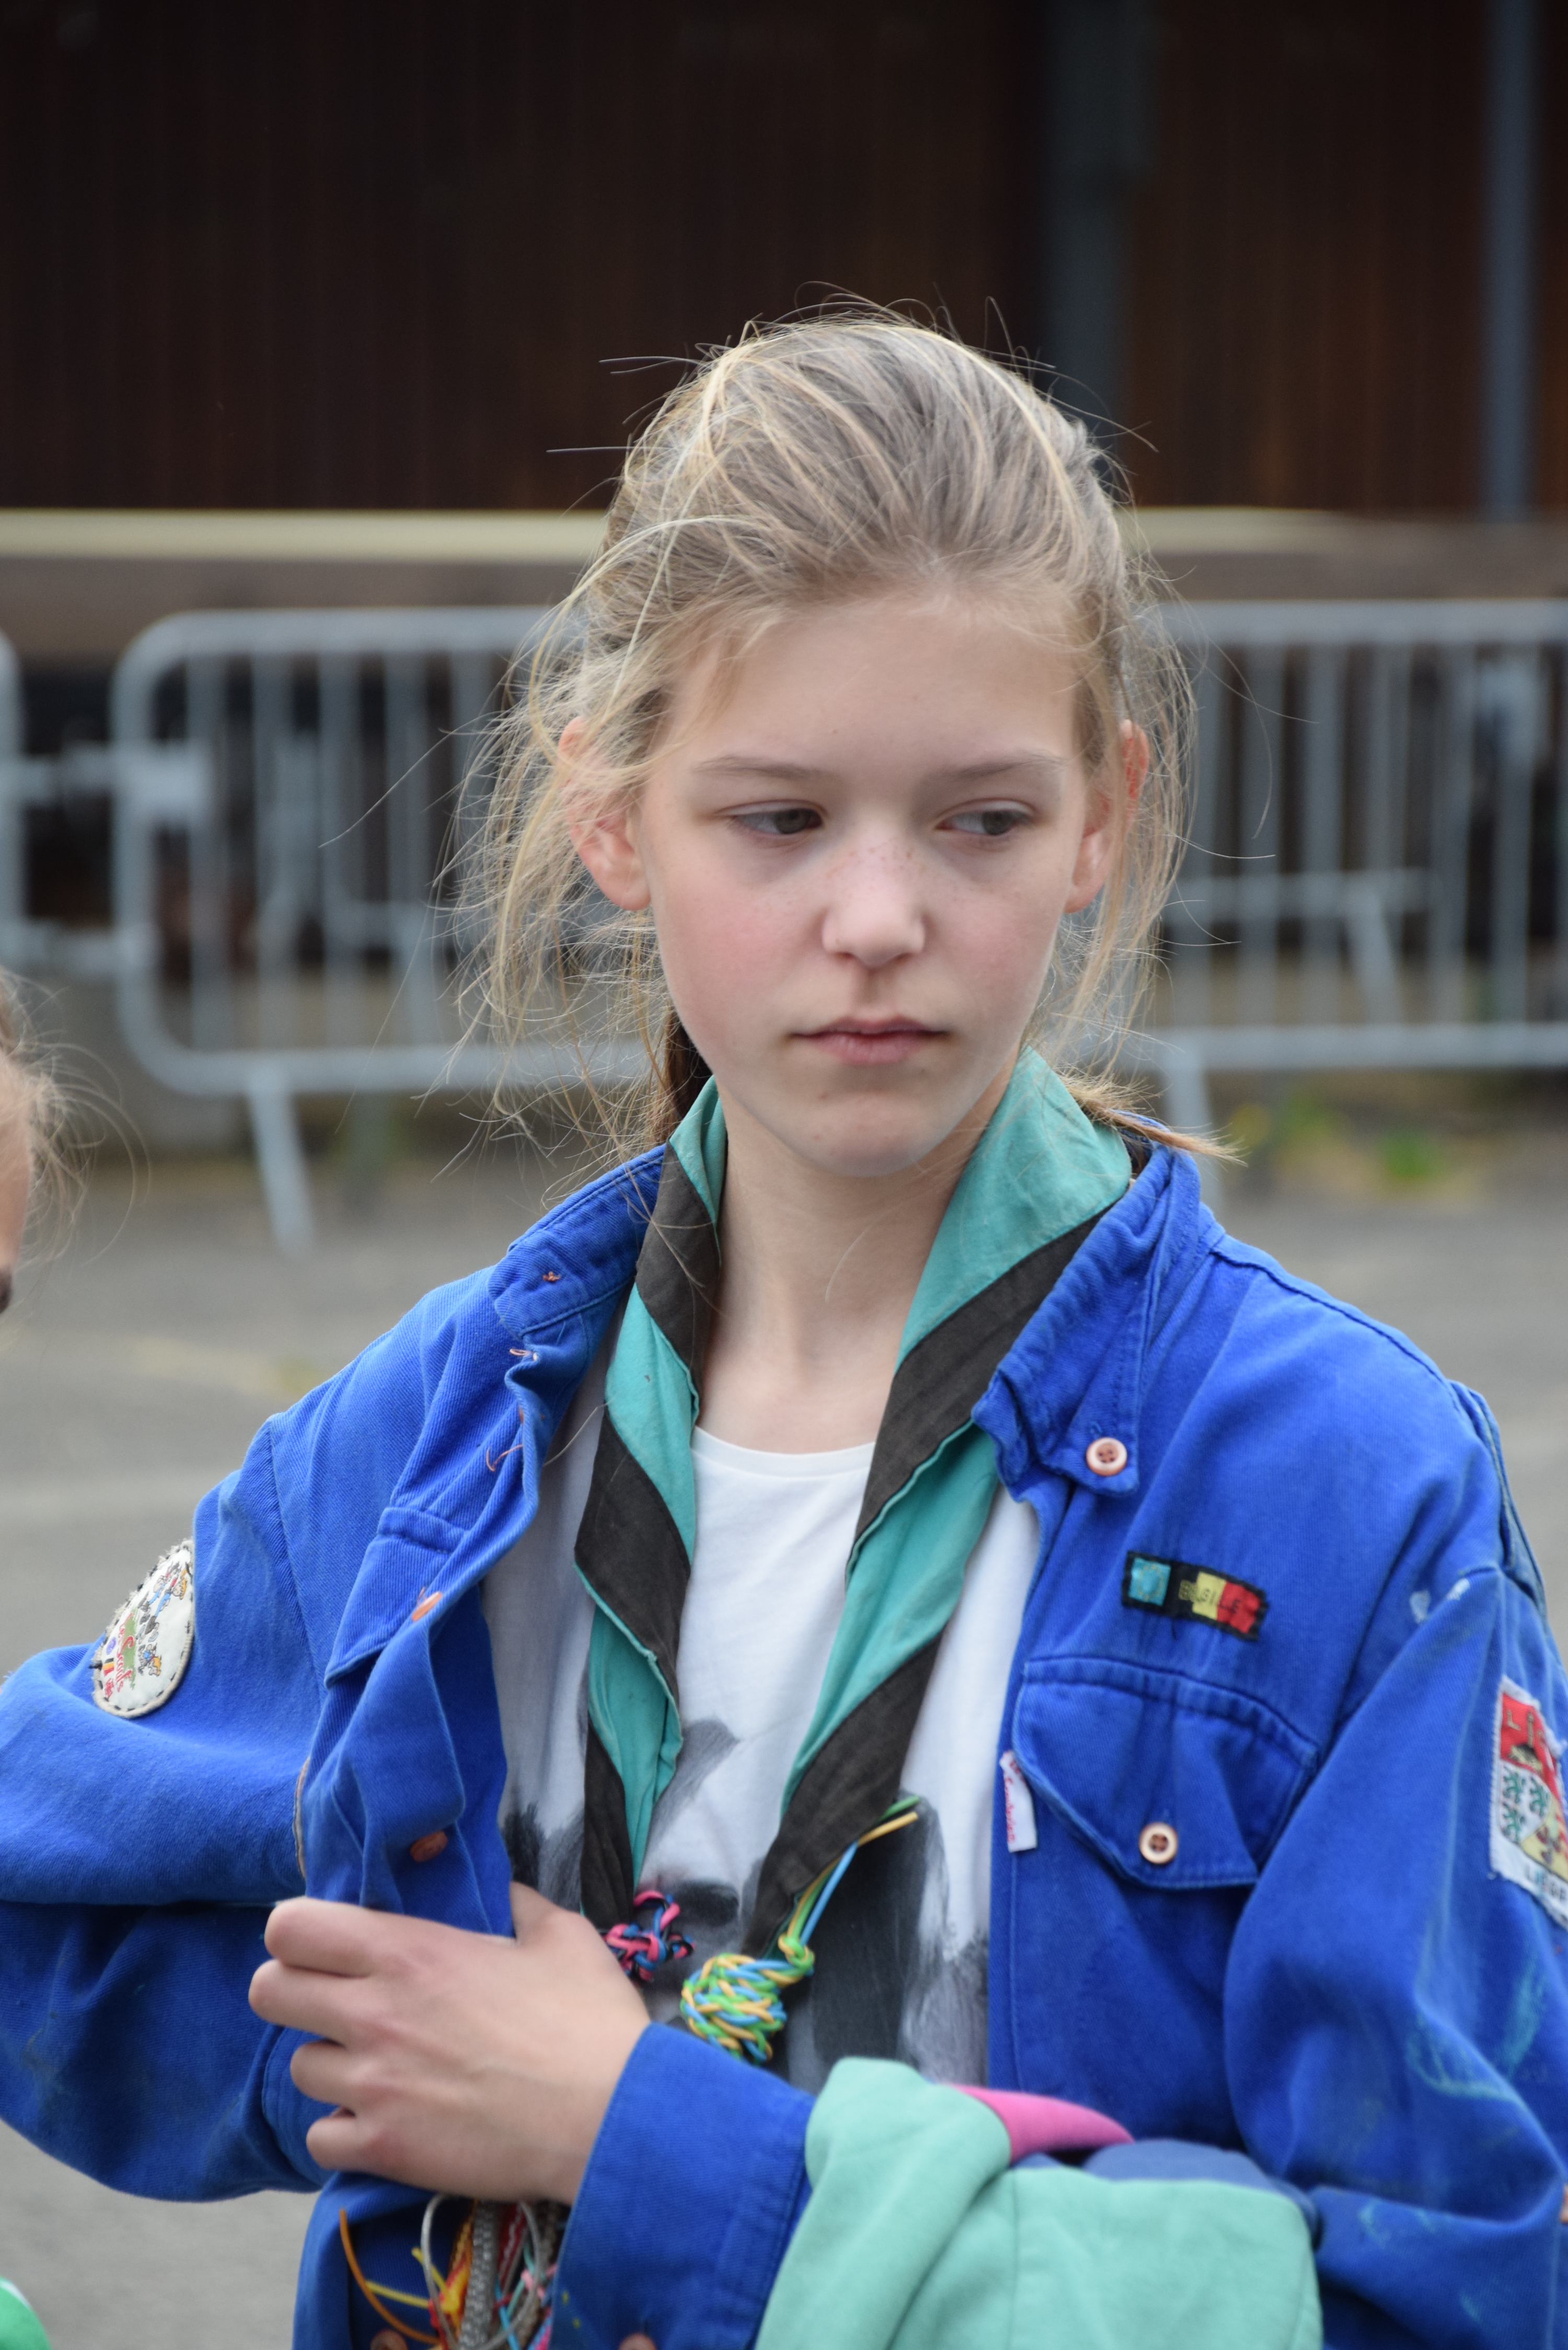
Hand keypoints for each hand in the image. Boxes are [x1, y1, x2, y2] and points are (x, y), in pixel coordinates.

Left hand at [249, 1884, 647, 2203]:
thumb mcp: (559, 1934)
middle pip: (266, 1991)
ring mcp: (373, 2084)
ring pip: (297, 2067)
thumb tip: (497, 1889)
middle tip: (339, 2002)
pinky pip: (320, 2137)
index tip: (331, 1944)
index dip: (299, 1933)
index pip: (291, 1927)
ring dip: (331, 2065)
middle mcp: (375, 2012)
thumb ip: (514, 1903)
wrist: (610, 2116)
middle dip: (293, 1992)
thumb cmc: (589, 2020)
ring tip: (377, 2067)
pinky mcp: (383, 2147)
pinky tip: (384, 2119)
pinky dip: (344, 2130)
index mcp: (410, 1951)